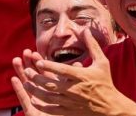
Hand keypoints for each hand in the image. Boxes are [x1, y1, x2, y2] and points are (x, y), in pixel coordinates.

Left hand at [12, 27, 135, 115]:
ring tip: (26, 84)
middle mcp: (74, 90)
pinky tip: (33, 99)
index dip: (49, 66)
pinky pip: (51, 109)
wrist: (109, 106)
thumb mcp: (102, 61)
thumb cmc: (105, 81)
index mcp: (82, 76)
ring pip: (48, 97)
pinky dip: (41, 105)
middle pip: (51, 84)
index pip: (63, 70)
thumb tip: (85, 29)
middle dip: (37, 78)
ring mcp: (71, 102)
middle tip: (28, 71)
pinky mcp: (68, 112)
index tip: (38, 61)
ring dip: (35, 90)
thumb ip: (92, 45)